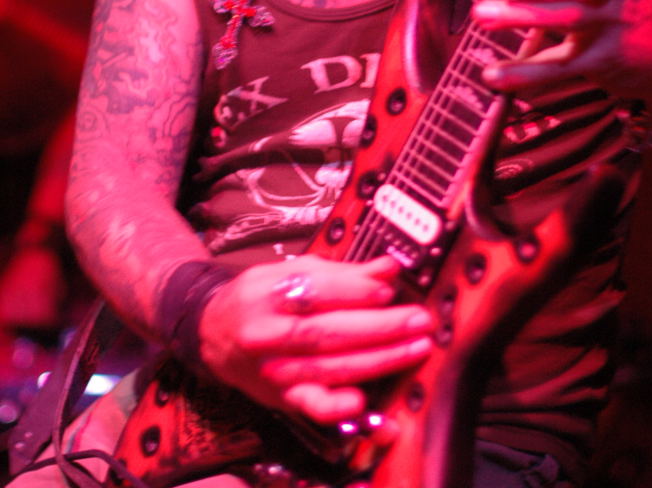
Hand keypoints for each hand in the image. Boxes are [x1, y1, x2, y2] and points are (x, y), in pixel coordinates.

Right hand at [197, 254, 431, 424]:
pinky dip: (336, 406)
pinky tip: (362, 400)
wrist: (211, 331)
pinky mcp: (279, 396)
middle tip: (418, 320)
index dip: (356, 291)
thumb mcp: (293, 271)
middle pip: (328, 331)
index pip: (318, 291)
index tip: (389, 288)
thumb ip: (342, 272)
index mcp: (269, 291)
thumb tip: (389, 267)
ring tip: (414, 348)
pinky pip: (309, 406)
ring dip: (378, 360)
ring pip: (329, 367)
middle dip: (380, 327)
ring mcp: (272, 368)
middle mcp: (267, 332)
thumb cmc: (260, 295)